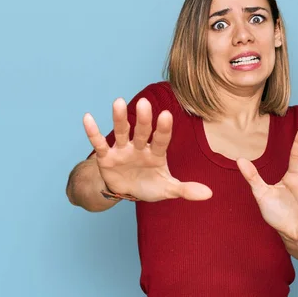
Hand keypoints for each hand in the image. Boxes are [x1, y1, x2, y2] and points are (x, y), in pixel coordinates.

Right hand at [83, 97, 211, 201]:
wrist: (126, 191)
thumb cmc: (150, 185)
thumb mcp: (168, 189)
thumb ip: (186, 189)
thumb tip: (209, 194)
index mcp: (157, 154)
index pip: (162, 140)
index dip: (164, 129)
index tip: (167, 115)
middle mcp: (140, 148)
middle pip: (142, 132)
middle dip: (143, 119)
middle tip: (145, 103)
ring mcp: (123, 150)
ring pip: (122, 132)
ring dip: (120, 119)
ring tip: (118, 102)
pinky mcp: (106, 157)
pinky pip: (99, 144)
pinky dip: (93, 132)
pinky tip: (88, 117)